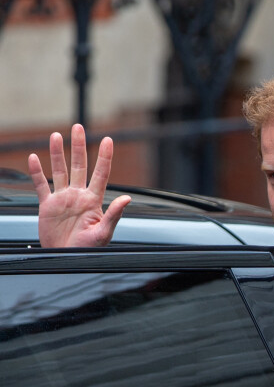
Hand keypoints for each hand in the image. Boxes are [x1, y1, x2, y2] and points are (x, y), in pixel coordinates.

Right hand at [28, 124, 130, 247]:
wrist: (68, 259)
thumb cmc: (89, 249)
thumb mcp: (103, 233)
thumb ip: (114, 215)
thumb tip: (127, 199)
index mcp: (94, 200)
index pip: (101, 173)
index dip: (104, 157)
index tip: (108, 140)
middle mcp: (79, 195)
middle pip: (79, 165)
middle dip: (79, 146)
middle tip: (78, 127)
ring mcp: (63, 199)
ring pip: (60, 171)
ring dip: (57, 153)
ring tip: (55, 135)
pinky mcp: (47, 206)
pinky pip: (41, 185)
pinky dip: (36, 172)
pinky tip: (34, 158)